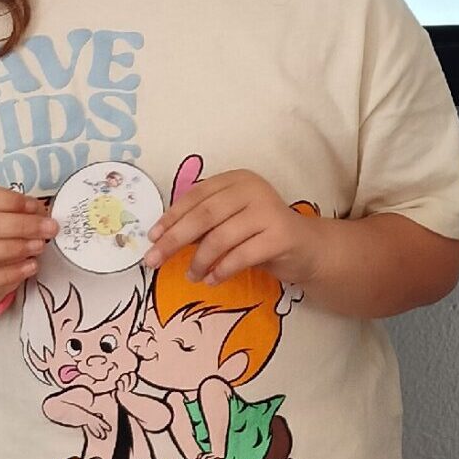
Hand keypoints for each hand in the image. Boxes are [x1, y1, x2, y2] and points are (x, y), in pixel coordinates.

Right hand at [0, 184, 55, 315]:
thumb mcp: (1, 216)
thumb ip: (21, 211)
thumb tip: (42, 215)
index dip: (9, 200)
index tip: (34, 206)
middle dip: (21, 225)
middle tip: (48, 228)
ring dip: (14, 248)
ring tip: (39, 246)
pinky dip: (10, 273)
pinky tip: (30, 266)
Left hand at [142, 172, 325, 287]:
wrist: (306, 248)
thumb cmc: (260, 234)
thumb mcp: (229, 223)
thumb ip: (202, 224)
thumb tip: (161, 239)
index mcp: (236, 179)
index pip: (196, 195)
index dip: (171, 216)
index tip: (152, 237)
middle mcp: (253, 189)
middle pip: (204, 214)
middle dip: (174, 239)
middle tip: (154, 260)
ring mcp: (269, 211)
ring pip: (221, 237)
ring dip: (199, 260)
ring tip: (192, 276)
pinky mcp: (281, 236)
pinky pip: (242, 255)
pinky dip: (222, 270)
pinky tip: (212, 280)